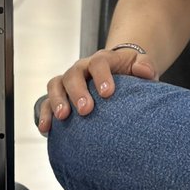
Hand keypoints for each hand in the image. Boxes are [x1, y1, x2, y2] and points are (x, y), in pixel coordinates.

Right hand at [36, 46, 157, 134]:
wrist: (117, 72)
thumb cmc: (129, 72)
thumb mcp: (140, 66)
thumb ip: (145, 66)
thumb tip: (145, 71)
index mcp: (102, 60)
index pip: (99, 62)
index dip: (102, 76)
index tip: (108, 93)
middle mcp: (82, 68)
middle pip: (73, 74)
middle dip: (78, 92)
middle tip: (86, 109)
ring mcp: (68, 81)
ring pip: (55, 85)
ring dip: (57, 100)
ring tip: (63, 117)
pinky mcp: (59, 96)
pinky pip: (46, 103)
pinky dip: (44, 115)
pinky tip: (46, 129)